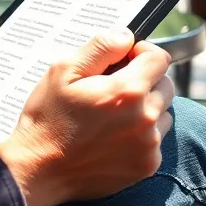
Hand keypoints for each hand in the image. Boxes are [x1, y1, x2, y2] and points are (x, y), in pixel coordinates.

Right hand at [0, 29, 173, 205]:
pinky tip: (112, 135)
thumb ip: (100, 48)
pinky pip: (156, 140)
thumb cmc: (48, 118)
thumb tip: (126, 36)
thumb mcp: (63, 72)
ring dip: (146, 107)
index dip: (140, 53)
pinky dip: (142, 133)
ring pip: (163, 113)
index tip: (123, 59)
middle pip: (166, 85)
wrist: (39, 169)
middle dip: (145, 80)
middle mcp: (145, 119)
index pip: (159, 59)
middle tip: (113, 87)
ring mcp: (148, 145)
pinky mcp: (146, 166)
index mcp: (127, 92)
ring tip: (112, 114)